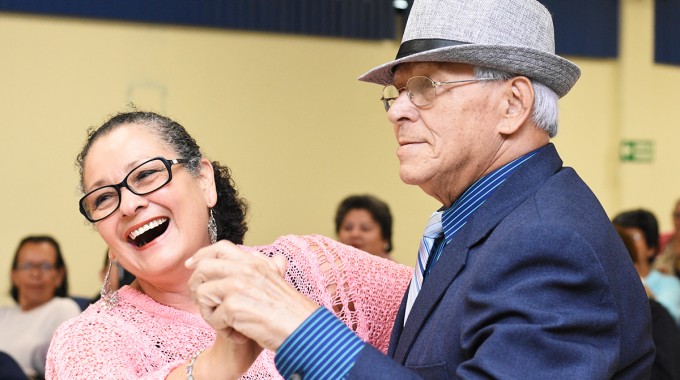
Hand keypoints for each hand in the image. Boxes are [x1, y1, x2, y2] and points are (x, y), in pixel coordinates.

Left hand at [186, 240, 318, 350]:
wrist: (302, 330)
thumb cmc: (292, 312)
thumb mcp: (282, 282)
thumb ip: (273, 269)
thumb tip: (277, 258)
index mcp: (256, 263)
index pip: (221, 248)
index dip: (202, 255)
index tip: (192, 265)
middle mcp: (246, 269)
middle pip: (203, 267)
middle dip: (196, 286)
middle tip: (203, 304)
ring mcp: (238, 285)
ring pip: (202, 294)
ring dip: (209, 313)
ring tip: (227, 323)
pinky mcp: (233, 305)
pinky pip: (212, 318)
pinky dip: (223, 330)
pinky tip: (238, 334)